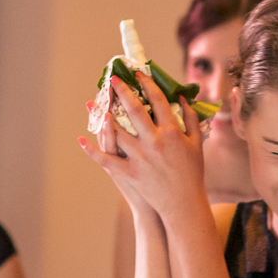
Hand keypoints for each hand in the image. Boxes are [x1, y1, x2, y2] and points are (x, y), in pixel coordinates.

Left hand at [80, 73, 204, 218]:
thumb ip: (190, 119)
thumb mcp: (196, 144)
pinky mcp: (129, 173)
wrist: (183, 203)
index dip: (147, 84)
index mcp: (171, 132)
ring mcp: (139, 157)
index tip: (139, 74)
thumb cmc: (192, 172)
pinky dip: (92, 151)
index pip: (158, 101)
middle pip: (134, 110)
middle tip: (112, 80)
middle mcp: (154, 142)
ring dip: (102, 116)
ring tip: (93, 103)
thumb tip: (182, 97)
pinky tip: (81, 140)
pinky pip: (106, 160)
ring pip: (116, 132)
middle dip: (122, 91)